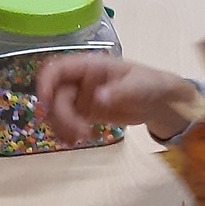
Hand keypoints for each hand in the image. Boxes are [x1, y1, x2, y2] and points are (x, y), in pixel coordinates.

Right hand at [34, 54, 199, 143]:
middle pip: (55, 94)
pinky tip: (77, 140)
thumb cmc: (150, 84)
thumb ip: (119, 91)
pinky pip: (67, 122)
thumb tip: (98, 97)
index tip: (45, 101)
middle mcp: (80, 80)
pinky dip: (67, 131)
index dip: (46, 82)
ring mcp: (81, 97)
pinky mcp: (85, 113)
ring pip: (58, 110)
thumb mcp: (138, 85)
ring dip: (63, 125)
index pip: (58, 68)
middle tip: (79, 131)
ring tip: (82, 137)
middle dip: (60, 114)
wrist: (159, 102)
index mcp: (90, 66)